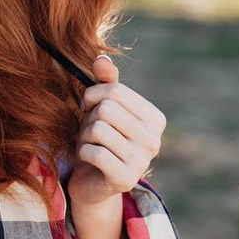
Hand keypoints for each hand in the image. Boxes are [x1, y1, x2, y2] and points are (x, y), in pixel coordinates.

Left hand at [67, 55, 165, 207]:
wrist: (92, 180)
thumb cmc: (99, 138)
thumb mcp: (102, 107)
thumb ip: (105, 82)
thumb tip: (102, 58)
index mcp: (155, 119)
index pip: (115, 91)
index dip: (92, 95)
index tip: (89, 107)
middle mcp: (154, 140)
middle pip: (106, 109)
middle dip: (89, 118)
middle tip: (91, 131)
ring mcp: (142, 162)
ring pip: (98, 130)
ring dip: (85, 137)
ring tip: (91, 145)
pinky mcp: (125, 179)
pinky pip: (94, 153)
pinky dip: (83, 153)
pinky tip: (89, 160)